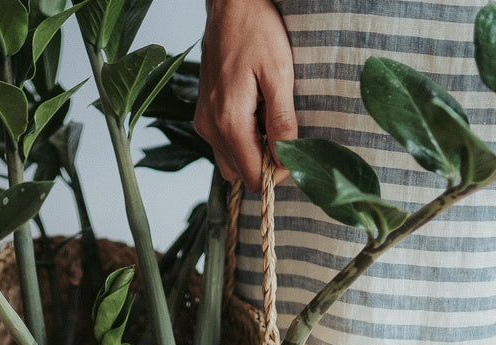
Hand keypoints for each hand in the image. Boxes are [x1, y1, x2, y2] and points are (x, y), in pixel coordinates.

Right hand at [194, 0, 297, 191]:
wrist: (229, 5)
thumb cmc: (256, 30)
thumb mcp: (279, 74)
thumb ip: (281, 121)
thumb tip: (284, 159)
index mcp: (229, 122)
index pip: (254, 177)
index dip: (277, 172)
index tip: (292, 152)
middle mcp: (210, 129)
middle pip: (240, 174)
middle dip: (264, 163)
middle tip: (281, 133)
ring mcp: (204, 123)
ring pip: (230, 162)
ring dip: (251, 153)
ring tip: (267, 121)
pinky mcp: (203, 115)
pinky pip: (223, 145)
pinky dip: (240, 140)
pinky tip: (253, 113)